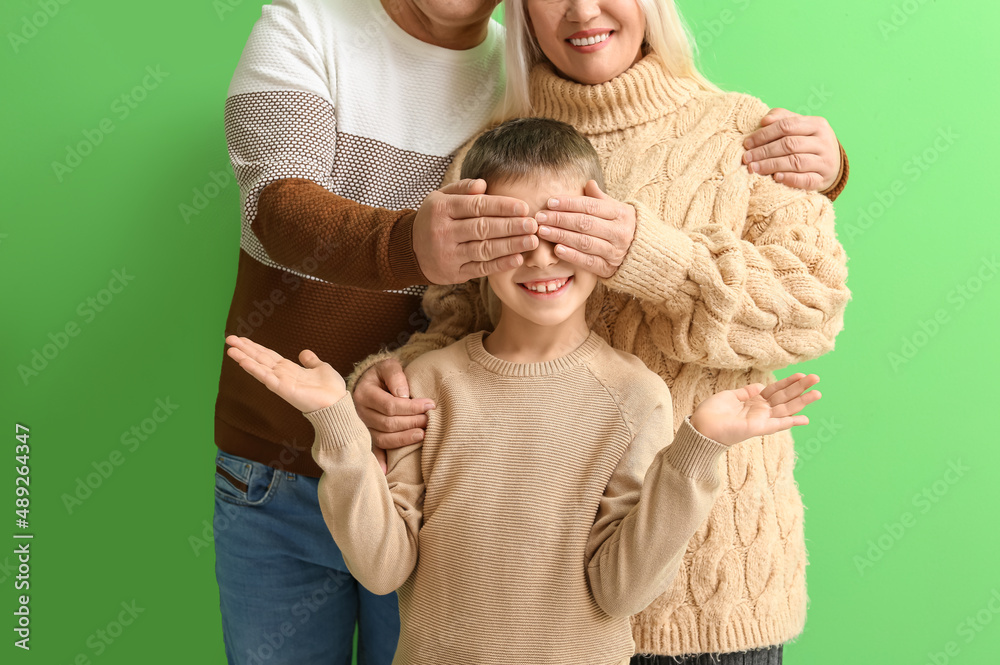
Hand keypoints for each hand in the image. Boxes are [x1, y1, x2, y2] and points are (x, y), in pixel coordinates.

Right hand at [225, 335, 345, 413]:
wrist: (337, 404)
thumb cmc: (331, 389)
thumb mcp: (321, 368)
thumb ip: (311, 361)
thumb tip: (303, 353)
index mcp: (289, 369)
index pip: (268, 355)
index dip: (255, 347)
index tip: (242, 339)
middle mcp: (282, 375)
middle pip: (259, 358)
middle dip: (244, 349)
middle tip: (228, 339)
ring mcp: (281, 382)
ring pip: (259, 366)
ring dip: (244, 357)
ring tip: (229, 349)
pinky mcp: (283, 389)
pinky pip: (266, 377)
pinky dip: (254, 369)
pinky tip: (243, 361)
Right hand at [353, 358, 434, 473]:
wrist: (368, 383)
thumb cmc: (382, 375)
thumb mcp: (387, 366)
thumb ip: (395, 375)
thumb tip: (403, 395)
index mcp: (364, 394)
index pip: (390, 405)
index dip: (412, 407)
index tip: (430, 405)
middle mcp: (360, 413)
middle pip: (388, 423)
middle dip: (411, 423)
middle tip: (428, 420)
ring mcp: (362, 427)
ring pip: (383, 438)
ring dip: (404, 439)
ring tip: (423, 435)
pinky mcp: (366, 437)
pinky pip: (373, 450)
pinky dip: (380, 461)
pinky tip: (387, 471)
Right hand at [412, 179, 537, 284]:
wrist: (408, 250)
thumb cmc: (433, 219)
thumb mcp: (440, 198)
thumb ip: (462, 188)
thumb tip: (484, 184)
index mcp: (442, 209)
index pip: (476, 206)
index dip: (501, 206)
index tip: (523, 207)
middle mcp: (443, 232)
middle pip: (482, 228)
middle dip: (511, 226)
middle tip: (533, 224)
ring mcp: (448, 254)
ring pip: (483, 249)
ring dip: (510, 245)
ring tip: (531, 241)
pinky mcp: (453, 273)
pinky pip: (480, 268)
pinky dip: (500, 264)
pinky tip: (517, 258)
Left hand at [534, 180, 636, 278]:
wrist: (643, 253)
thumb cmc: (622, 226)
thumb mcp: (616, 209)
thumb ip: (600, 199)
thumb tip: (588, 183)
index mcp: (621, 214)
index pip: (590, 206)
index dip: (569, 203)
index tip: (550, 202)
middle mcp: (619, 232)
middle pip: (585, 223)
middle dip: (560, 219)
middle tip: (540, 217)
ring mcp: (614, 252)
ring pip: (584, 242)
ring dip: (561, 236)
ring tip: (543, 231)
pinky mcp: (608, 268)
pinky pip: (588, 261)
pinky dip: (572, 255)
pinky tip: (556, 249)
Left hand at [689, 373, 820, 445]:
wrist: (702, 426)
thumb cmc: (712, 412)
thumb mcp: (730, 396)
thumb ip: (746, 392)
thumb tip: (760, 386)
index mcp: (754, 401)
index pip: (775, 390)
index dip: (788, 382)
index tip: (801, 374)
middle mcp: (760, 410)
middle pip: (785, 397)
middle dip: (800, 388)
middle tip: (816, 378)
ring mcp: (761, 419)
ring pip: (786, 408)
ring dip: (802, 401)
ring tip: (818, 393)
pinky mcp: (758, 428)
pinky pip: (777, 424)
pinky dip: (791, 422)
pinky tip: (805, 419)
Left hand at [743, 108, 841, 191]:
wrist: (833, 164)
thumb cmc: (809, 142)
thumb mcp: (800, 127)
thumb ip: (782, 118)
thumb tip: (764, 120)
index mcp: (817, 124)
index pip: (787, 126)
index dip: (764, 134)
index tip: (747, 143)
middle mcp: (824, 142)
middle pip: (789, 144)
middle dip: (764, 151)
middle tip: (746, 158)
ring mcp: (826, 161)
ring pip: (796, 162)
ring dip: (771, 165)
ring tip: (753, 168)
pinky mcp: (824, 179)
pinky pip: (805, 179)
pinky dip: (789, 178)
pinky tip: (776, 177)